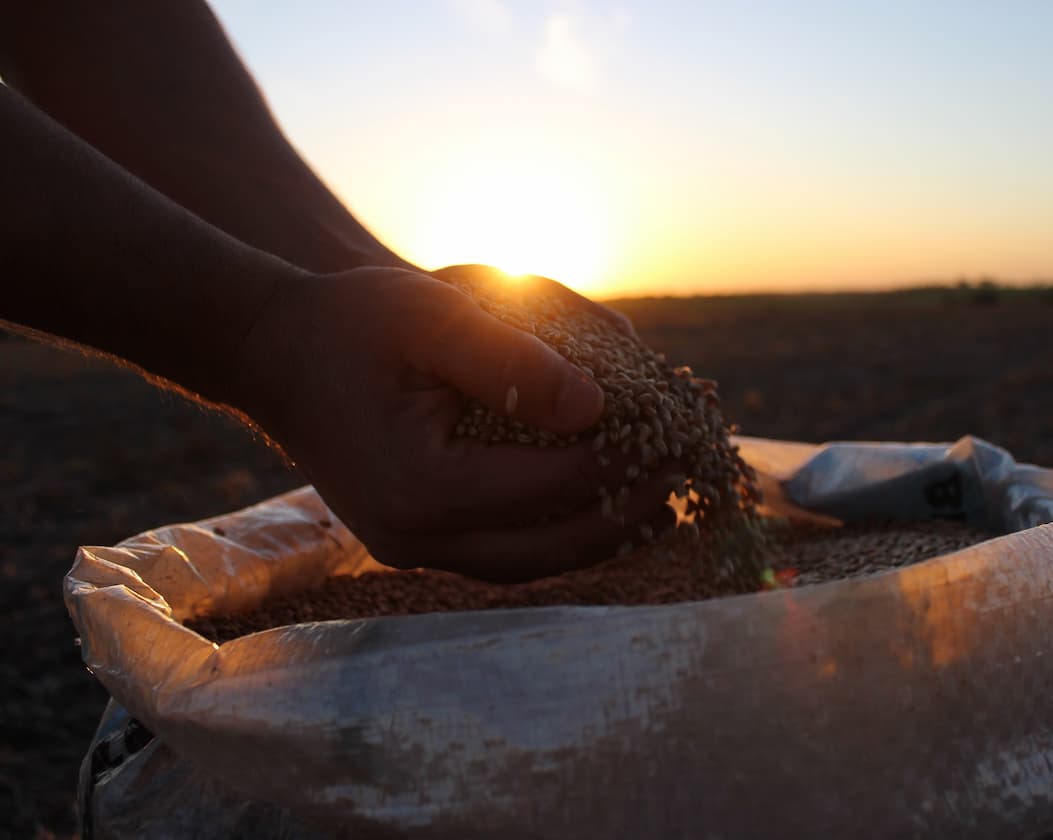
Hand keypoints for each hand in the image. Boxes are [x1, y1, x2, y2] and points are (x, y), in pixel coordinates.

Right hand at [235, 266, 676, 581]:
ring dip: (605, 537)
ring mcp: (413, 549)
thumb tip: (599, 406)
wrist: (277, 354)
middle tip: (690, 473)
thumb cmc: (353, 323)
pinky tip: (604, 508)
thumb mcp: (431, 314)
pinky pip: (509, 554)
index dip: (628, 454)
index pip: (555, 482)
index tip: (683, 425)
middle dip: (630, 509)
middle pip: (555, 544)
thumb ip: (512, 360)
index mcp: (422, 486)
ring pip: (536, 562)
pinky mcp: (419, 541)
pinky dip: (563, 534)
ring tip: (668, 505)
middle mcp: (416, 537)